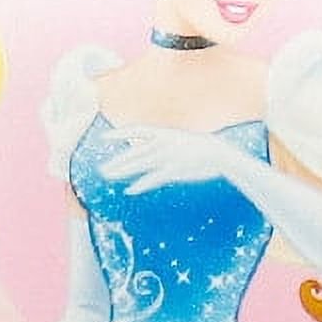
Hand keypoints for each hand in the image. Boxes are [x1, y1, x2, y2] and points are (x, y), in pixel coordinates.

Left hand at [98, 126, 243, 195]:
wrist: (219, 153)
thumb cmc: (201, 147)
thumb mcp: (180, 140)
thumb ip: (163, 143)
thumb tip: (151, 147)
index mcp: (163, 133)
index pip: (136, 131)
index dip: (119, 134)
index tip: (104, 137)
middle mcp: (162, 144)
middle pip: (134, 153)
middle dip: (116, 162)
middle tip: (101, 170)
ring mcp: (167, 157)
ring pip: (139, 165)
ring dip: (122, 171)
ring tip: (108, 177)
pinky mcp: (173, 171)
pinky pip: (153, 179)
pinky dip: (140, 185)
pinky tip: (129, 191)